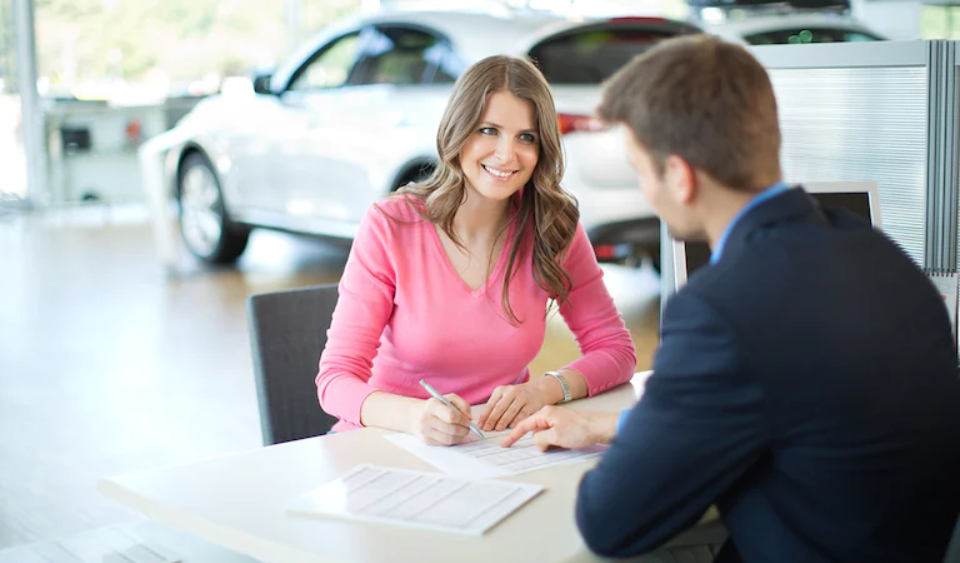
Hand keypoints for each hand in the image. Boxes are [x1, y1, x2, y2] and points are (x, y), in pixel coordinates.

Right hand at [412, 393, 472, 445]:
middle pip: (452, 429)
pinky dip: (453, 440)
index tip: (468, 421)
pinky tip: (454, 435)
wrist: (414, 415)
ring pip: (449, 439)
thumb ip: (462, 405)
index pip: (451, 416)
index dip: (463, 420)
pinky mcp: (426, 440)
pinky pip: (445, 444)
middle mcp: (426, 419)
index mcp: (432, 406)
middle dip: (464, 430)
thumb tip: (469, 418)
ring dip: (460, 437)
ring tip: (462, 431)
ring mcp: (425, 431)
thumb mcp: (448, 398)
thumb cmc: (435, 406)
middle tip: (468, 428)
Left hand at [477, 381, 550, 431]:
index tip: (480, 425)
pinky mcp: (531, 404)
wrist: (538, 391)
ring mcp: (522, 397)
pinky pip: (522, 414)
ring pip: (511, 411)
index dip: (485, 416)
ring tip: (497, 429)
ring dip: (503, 421)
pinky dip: (516, 421)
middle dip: (492, 419)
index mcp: (501, 390)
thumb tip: (485, 422)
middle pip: (500, 407)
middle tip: (487, 428)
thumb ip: (495, 407)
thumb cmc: (517, 397)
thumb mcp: (505, 397)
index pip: (491, 404)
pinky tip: (511, 427)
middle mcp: (511, 392)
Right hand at [500, 406, 616, 450]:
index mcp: (545, 413)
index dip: (513, 436)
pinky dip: (556, 442)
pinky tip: (566, 443)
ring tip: (564, 443)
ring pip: (545, 435)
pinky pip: (554, 436)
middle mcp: (550, 414)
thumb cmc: (580, 429)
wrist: (602, 427)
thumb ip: (540, 440)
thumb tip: (537, 443)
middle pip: (535, 432)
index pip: (524, 425)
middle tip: (554, 445)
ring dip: (549, 443)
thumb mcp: (555, 436)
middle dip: (539, 442)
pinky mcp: (565, 426)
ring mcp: (558, 420)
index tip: (504, 444)